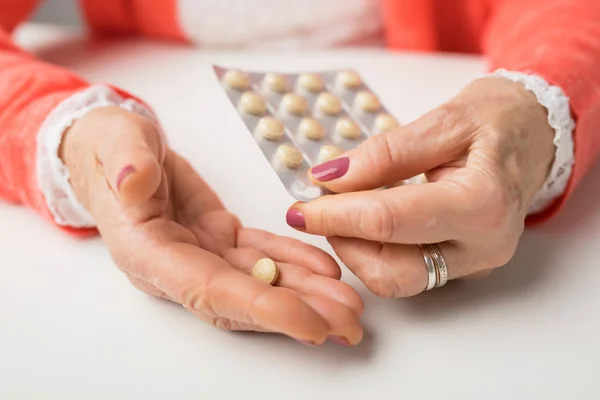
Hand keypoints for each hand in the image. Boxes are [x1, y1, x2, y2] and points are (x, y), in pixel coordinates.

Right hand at [60, 106, 362, 345]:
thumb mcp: (114, 143)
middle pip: (244, 299)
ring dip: (307, 293)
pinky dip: (295, 260)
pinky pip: (263, 254)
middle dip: (298, 312)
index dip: (262, 308)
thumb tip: (136, 180)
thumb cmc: (110, 148)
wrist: (118, 149)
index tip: (311, 324)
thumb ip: (126, 163)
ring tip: (351, 303)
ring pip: (260, 280)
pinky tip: (327, 266)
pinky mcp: (220, 237)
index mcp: (149, 252)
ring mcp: (203, 253)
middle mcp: (179, 264)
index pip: (210, 290)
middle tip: (349, 323)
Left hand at [287, 77, 555, 297]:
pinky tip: (365, 221)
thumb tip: (330, 176)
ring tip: (341, 210)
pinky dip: (376, 251)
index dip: (334, 215)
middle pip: (390, 270)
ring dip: (356, 251)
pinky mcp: (464, 266)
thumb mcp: (443, 120)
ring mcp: (476, 262)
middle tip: (317, 209)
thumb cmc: (497, 119)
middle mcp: (482, 246)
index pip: (389, 221)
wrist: (535, 134)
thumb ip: (385, 153)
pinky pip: (408, 272)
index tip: (298, 207)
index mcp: (481, 202)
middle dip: (342, 242)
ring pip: (396, 280)